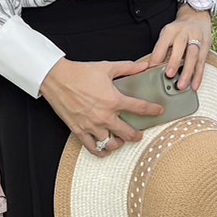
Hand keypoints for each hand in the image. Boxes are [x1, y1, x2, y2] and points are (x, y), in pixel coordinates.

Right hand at [39, 57, 163, 157]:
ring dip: (119, 143)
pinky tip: (105, 149)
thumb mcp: (107, 67)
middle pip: (128, 133)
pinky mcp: (79, 131)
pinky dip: (101, 151)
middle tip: (139, 134)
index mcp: (113, 100)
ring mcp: (92, 126)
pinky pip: (93, 148)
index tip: (159, 111)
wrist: (57, 79)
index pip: (139, 108)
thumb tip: (143, 66)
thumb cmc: (80, 73)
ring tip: (121, 140)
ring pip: (111, 144)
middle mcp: (104, 116)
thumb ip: (128, 68)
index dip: (152, 110)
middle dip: (137, 135)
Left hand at [149, 6, 213, 90]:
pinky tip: (195, 86)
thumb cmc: (178, 30)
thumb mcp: (167, 34)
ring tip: (182, 85)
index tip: (151, 68)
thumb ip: (161, 49)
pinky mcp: (206, 46)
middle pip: (180, 47)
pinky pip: (202, 63)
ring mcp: (197, 39)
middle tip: (169, 75)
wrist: (196, 17)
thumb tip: (150, 67)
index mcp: (172, 30)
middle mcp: (185, 33)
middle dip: (174, 62)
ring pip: (193, 56)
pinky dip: (198, 75)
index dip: (157, 55)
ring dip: (188, 72)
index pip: (163, 42)